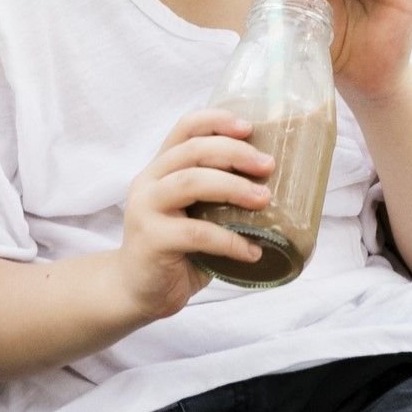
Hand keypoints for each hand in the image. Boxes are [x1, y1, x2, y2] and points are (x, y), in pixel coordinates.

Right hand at [115, 105, 272, 322]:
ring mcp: (146, 209)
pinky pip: (197, 233)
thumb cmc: (175, 251)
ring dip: (234, 187)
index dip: (216, 121)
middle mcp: (149, 182)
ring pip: (191, 182)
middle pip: (192, 151)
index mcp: (160, 169)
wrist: (136, 291)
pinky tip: (251, 251)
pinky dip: (230, 241)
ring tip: (264, 200)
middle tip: (268, 166)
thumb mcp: (194, 214)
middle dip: (235, 153)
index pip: (185, 128)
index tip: (250, 128)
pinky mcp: (151, 239)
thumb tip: (274, 187)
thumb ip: (217, 196)